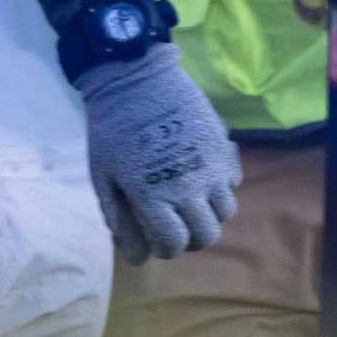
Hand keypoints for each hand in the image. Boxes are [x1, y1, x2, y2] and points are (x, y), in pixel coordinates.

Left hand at [76, 42, 239, 262]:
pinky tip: (199, 172)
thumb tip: (136, 257)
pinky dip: (220, 186)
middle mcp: (186, 188)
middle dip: (190, 237)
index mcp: (151, 197)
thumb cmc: (111, 129)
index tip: (158, 239)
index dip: (166, 248)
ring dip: (208, 213)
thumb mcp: (104, 176)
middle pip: (204, 235)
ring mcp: (209, 168)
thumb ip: (119, 218)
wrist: (134, 79)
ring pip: (224, 212)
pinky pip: (232, 182)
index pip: (173, 243)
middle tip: (175, 224)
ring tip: (189, 199)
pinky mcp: (224, 148)